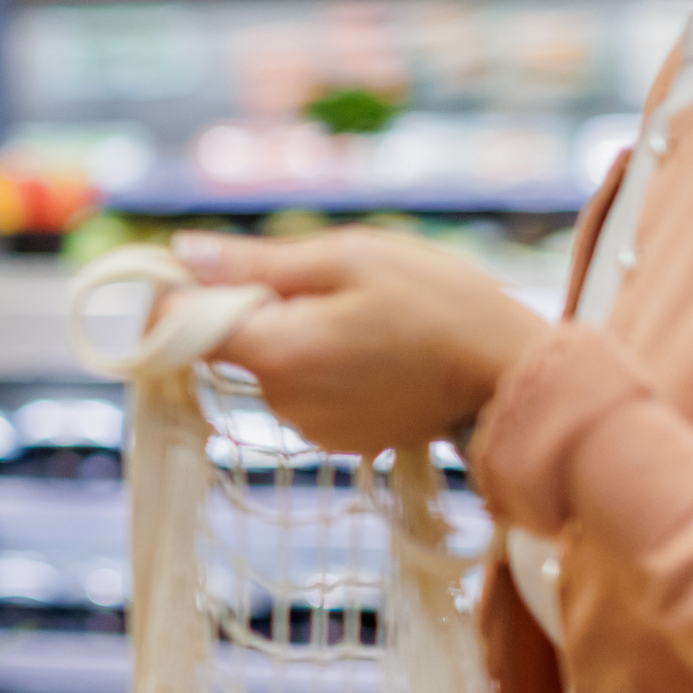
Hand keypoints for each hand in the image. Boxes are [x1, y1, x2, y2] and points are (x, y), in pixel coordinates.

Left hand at [174, 229, 543, 458]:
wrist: (514, 374)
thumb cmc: (440, 303)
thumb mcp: (351, 258)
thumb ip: (257, 262)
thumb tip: (181, 253)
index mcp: (275, 352)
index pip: (178, 329)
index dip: (179, 293)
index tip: (211, 268)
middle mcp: (280, 401)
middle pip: (228, 343)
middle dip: (255, 307)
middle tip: (324, 284)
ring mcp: (309, 427)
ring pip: (268, 365)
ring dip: (293, 335)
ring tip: (362, 317)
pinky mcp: (337, 439)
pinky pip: (303, 391)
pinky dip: (321, 365)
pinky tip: (373, 349)